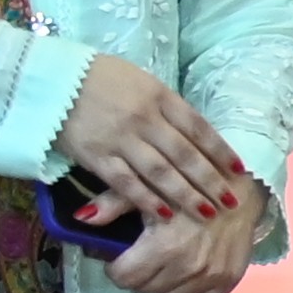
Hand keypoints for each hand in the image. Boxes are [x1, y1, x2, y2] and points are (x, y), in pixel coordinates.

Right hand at [57, 52, 248, 218]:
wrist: (52, 78)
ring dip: (187, 196)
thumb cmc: (99, 78)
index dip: (221, 151)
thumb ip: (165, 106)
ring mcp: (121, 138)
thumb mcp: (140, 81)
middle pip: (186, 155)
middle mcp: (145, 118)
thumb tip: (193, 131)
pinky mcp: (96, 156)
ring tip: (208, 213)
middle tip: (232, 202)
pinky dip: (147, 200)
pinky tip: (164, 215)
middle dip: (211, 181)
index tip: (240, 170)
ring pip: (161, 173)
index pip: (199, 127)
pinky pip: (127, 183)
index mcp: (159, 96)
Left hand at [94, 186, 260, 292]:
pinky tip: (186, 271)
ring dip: (162, 283)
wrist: (241, 186)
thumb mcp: (148, 185)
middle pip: (145, 289)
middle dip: (138, 274)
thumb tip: (80, 218)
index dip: (116, 267)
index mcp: (164, 246)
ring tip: (165, 261)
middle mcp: (188, 267)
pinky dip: (188, 291)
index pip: (124, 277)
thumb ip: (112, 203)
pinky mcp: (229, 279)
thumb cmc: (189, 182)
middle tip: (142, 255)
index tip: (120, 255)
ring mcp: (211, 275)